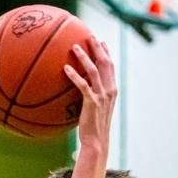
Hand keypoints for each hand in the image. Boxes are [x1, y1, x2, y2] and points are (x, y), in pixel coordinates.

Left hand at [63, 36, 116, 151]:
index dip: (107, 53)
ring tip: (74, 46)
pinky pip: (82, 85)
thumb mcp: (96, 109)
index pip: (111, 67)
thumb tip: (80, 88)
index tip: (101, 42)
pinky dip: (74, 75)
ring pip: (94, 70)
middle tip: (89, 35)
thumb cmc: (93, 127)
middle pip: (105, 63)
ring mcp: (102, 96)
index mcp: (112, 90)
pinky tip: (65, 68)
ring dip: (84, 56)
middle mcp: (110, 90)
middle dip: (98, 47)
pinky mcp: (92, 102)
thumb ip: (92, 95)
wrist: (96, 141)